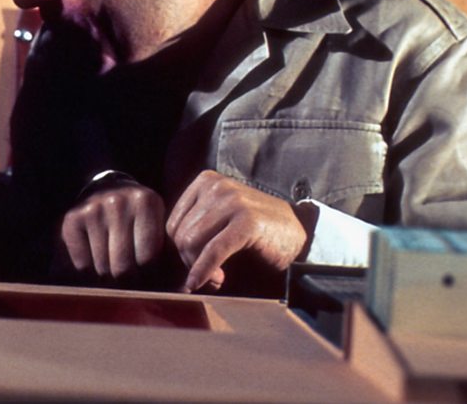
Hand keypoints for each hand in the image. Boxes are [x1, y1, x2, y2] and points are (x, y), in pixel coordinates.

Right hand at [52, 180, 164, 284]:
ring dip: (107, 275)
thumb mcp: (157, 230)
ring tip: (112, 262)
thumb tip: (184, 290)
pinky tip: (94, 255)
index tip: (147, 273)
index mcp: (147, 202)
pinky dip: (88, 270)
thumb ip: (169, 259)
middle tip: (128, 274)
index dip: (148, 275)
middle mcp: (118, 201)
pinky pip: (83, 265)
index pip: (148, 258)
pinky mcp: (71, 219)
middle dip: (127, 279)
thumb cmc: (138, 222)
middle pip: (123, 267)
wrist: (104, 190)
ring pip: (102, 268)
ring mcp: (92, 208)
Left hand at [166, 171, 311, 292]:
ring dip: (200, 269)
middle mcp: (217, 186)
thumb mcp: (220, 223)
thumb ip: (195, 231)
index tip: (196, 266)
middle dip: (189, 262)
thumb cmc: (258, 236)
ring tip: (218, 279)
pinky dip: (204, 271)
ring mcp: (232, 201)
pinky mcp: (247, 221)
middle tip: (209, 277)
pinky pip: (212, 252)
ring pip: (190, 243)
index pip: (172, 223)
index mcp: (206, 182)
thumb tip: (163, 261)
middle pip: (178, 234)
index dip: (179, 251)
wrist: (303, 238)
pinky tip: (207, 284)